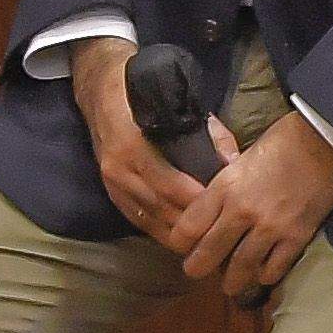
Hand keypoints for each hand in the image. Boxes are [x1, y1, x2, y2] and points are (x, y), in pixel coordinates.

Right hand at [73, 40, 212, 248]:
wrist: (99, 92)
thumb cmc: (141, 94)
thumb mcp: (177, 104)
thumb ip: (210, 133)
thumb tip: (234, 163)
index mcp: (132, 145)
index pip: (167, 183)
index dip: (194, 200)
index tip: (222, 210)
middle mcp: (118, 169)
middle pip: (159, 208)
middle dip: (190, 223)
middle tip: (221, 231)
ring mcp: (111, 184)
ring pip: (148, 220)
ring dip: (177, 234)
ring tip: (207, 241)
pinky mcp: (111, 194)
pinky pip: (138, 220)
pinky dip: (161, 231)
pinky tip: (182, 238)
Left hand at [175, 108, 332, 301]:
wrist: (328, 140)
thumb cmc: (285, 139)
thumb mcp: (243, 154)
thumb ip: (225, 179)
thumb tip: (210, 192)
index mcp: (225, 186)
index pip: (188, 227)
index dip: (180, 242)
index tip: (183, 245)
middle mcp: (242, 211)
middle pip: (207, 254)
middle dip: (198, 268)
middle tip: (197, 271)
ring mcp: (270, 227)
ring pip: (240, 268)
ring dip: (232, 281)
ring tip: (230, 285)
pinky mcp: (296, 237)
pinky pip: (274, 268)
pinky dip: (266, 275)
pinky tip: (263, 273)